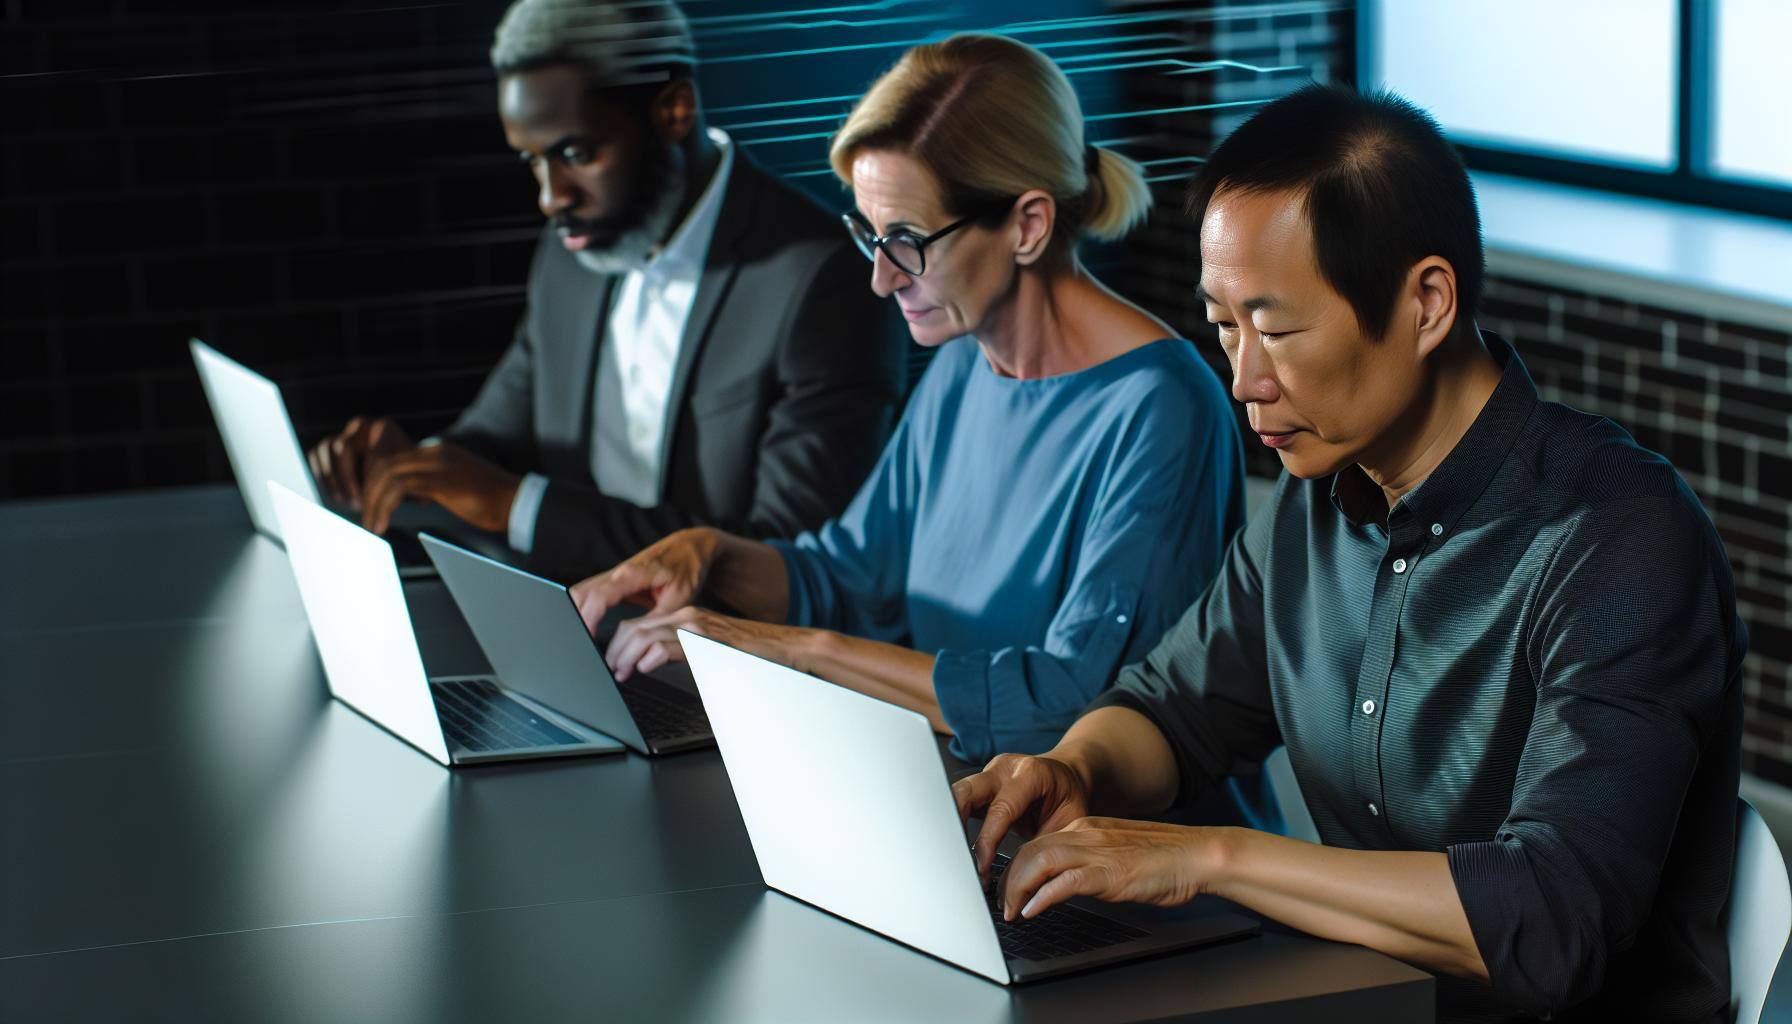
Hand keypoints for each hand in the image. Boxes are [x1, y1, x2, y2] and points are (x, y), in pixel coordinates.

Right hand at [307, 416, 412, 507]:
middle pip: (343, 448)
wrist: (397, 465)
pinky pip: (315, 455)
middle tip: (355, 504)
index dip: (369, 480)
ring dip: (332, 478)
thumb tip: (422, 501)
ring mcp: (343, 432)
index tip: (369, 502)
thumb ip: (411, 483)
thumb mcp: (411, 474)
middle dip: (347, 479)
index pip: (368, 451)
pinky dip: (321, 474)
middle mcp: (361, 424)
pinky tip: (333, 495)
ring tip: (343, 502)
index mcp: (383, 427)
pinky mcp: (328, 444)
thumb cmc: (407, 471)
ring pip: (325, 449)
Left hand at [358, 442, 520, 534]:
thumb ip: (436, 485)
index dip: (376, 484)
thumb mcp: (458, 487)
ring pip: (387, 475)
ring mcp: (437, 463)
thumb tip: (417, 497)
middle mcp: (434, 452)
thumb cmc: (494, 501)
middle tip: (365, 518)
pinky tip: (383, 523)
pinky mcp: (441, 479)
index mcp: (438, 452)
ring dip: (373, 502)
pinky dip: (384, 506)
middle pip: (384, 464)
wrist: (518, 501)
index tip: (372, 507)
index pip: (394, 460)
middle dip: (368, 493)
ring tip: (371, 525)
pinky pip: (399, 488)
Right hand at [568, 528, 720, 635]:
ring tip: (580, 642)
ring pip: (579, 593)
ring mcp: (612, 575)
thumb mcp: (680, 598)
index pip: (599, 596)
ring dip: (574, 616)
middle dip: (573, 620)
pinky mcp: (612, 581)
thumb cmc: (687, 569)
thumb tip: (640, 643)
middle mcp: (617, 572)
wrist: (689, 548)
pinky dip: (581, 611)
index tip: (586, 638)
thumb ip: (658, 619)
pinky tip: (583, 629)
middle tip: (579, 647)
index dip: (588, 618)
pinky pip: (587, 594)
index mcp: (633, 574)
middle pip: (579, 594)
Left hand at [602, 606, 811, 681]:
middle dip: (615, 650)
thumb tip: (656, 663)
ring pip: (645, 634)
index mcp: (686, 617)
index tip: (613, 664)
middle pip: (635, 627)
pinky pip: (669, 644)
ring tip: (620, 673)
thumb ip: (686, 652)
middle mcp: (687, 616)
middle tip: (610, 671)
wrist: (787, 648)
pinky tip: (645, 668)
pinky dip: (651, 656)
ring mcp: (697, 625)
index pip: (639, 625)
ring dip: (626, 655)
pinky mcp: (707, 639)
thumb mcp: (710, 651)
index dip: (618, 645)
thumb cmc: (753, 654)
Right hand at [952, 753, 1092, 877]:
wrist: (1069, 777)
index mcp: (1030, 773)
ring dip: (950, 826)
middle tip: (954, 859)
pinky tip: (955, 847)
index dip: (987, 841)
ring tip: (952, 857)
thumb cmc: (1070, 798)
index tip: (982, 867)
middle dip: (954, 826)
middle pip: (965, 792)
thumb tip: (1027, 882)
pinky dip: (955, 824)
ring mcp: (988, 773)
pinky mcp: (979, 785)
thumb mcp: (1070, 822)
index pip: (1000, 810)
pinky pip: (959, 802)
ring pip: (956, 795)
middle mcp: (1004, 768)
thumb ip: (1046, 848)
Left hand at [998, 817, 1220, 921]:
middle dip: (1008, 881)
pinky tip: (1033, 910)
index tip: (1007, 889)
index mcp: (1085, 828)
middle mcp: (1085, 834)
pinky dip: (1043, 896)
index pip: (1036, 843)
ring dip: (1018, 888)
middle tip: (1002, 906)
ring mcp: (1097, 851)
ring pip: (1039, 861)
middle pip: (1029, 851)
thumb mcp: (1114, 855)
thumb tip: (1061, 882)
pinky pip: (1065, 881)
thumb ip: (1087, 862)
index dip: (1014, 868)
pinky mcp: (1109, 872)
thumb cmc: (1162, 860)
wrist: (1196, 855)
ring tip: (1012, 912)